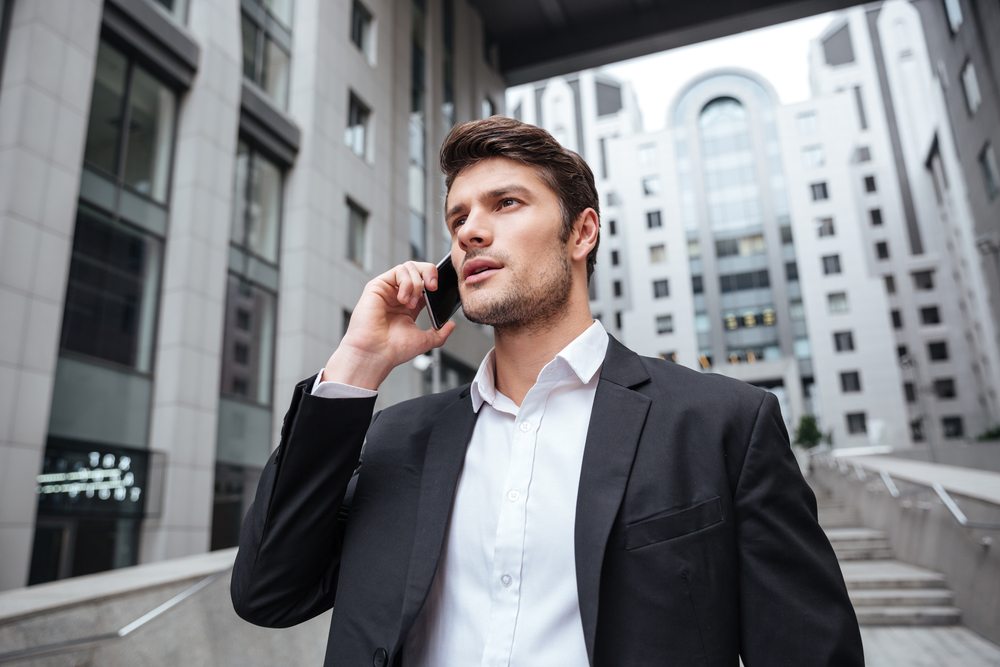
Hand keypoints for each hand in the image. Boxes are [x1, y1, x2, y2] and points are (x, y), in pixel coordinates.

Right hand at [322, 261, 456, 389]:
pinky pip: (398, 271)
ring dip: (416, 283)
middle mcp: (398, 295)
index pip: (425, 283)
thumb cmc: (393, 350)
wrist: (376, 354)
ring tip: (411, 303)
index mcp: (410, 305)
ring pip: (409, 267)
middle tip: (433, 288)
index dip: (435, 281)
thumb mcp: (424, 341)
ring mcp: (388, 289)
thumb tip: (452, 325)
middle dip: (429, 274)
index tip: (440, 291)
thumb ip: (440, 333)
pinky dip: (407, 282)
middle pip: (418, 269)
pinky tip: (403, 299)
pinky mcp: (377, 286)